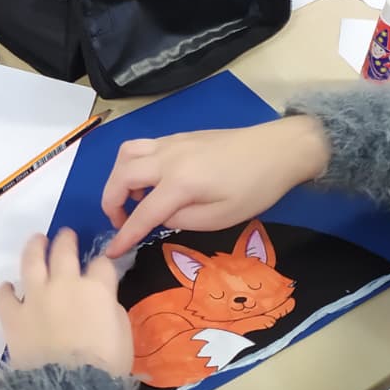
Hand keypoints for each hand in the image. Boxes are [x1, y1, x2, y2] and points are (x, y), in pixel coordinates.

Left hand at [0, 230, 132, 375]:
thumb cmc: (106, 366)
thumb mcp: (123, 334)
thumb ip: (111, 309)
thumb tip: (102, 301)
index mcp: (96, 289)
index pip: (101, 264)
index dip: (102, 263)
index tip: (101, 267)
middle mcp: (64, 284)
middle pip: (64, 251)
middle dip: (66, 240)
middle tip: (66, 235)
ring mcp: (35, 297)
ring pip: (31, 261)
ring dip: (34, 247)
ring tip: (37, 240)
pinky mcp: (13, 315)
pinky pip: (4, 295)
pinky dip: (6, 289)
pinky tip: (8, 287)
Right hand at [99, 117, 329, 257]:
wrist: (279, 149)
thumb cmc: (255, 188)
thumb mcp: (222, 217)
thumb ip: (183, 220)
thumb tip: (161, 216)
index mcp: (180, 183)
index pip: (142, 213)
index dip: (124, 235)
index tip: (111, 252)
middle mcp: (168, 158)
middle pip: (121, 176)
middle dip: (111, 202)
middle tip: (120, 222)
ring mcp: (172, 143)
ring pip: (126, 153)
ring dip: (119, 177)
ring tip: (133, 197)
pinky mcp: (179, 137)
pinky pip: (142, 146)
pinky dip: (134, 164)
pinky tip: (152, 181)